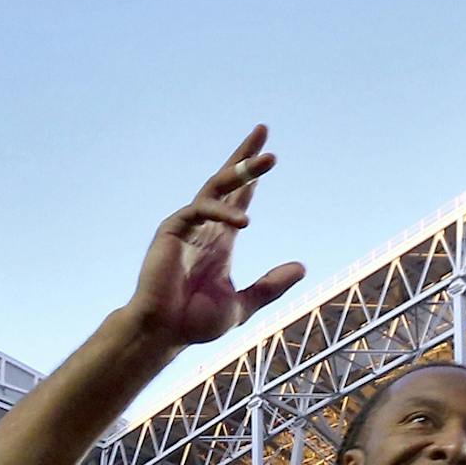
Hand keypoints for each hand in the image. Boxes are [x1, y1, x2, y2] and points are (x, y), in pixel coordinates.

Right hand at [125, 126, 305, 347]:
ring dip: (241, 171)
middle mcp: (204, 226)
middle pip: (227, 181)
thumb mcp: (242, 303)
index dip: (252, 176)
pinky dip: (221, 212)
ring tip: (267, 160)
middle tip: (264, 131)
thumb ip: (270, 286)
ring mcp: (187, 225)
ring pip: (215, 187)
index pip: (239, 197)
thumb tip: (301, 267)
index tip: (269, 152)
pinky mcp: (172, 230)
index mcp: (220, 240)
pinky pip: (199, 210)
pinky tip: (244, 222)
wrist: (163, 333)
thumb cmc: (194, 321)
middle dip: (245, 157)